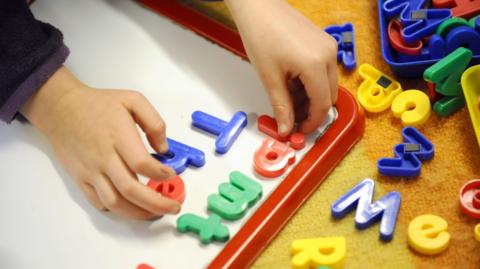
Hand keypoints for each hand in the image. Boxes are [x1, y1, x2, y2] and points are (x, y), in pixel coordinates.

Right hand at [21, 67, 178, 219]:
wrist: (62, 109)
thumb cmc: (99, 104)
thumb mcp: (133, 100)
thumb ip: (154, 122)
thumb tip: (164, 149)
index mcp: (118, 136)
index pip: (141, 163)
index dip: (160, 174)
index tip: (172, 175)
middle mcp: (104, 157)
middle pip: (130, 189)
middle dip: (156, 203)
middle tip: (173, 207)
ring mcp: (90, 171)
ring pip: (115, 202)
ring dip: (138, 212)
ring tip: (155, 212)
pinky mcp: (81, 179)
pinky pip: (98, 202)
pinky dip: (117, 210)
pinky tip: (131, 208)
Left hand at [226, 0, 337, 134]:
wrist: (259, 7)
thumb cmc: (261, 34)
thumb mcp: (269, 77)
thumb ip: (281, 106)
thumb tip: (286, 128)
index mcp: (315, 64)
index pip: (322, 104)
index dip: (311, 122)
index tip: (300, 130)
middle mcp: (328, 54)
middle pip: (328, 96)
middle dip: (311, 111)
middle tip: (291, 117)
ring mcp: (328, 47)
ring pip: (326, 84)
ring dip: (310, 97)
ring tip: (287, 98)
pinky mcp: (324, 42)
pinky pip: (323, 70)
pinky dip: (310, 82)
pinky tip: (292, 83)